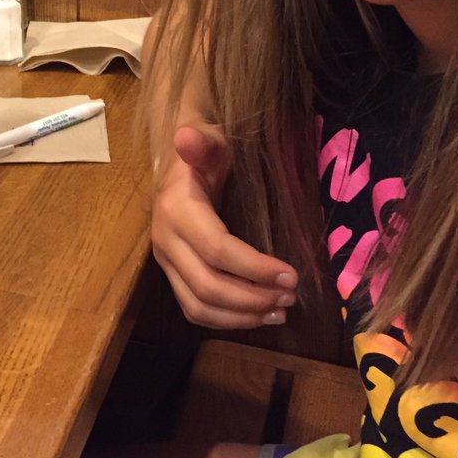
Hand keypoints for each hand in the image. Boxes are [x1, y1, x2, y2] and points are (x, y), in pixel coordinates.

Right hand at [151, 125, 297, 327]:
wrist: (178, 166)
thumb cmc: (204, 154)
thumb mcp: (209, 142)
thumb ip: (202, 141)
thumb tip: (184, 137)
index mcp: (176, 210)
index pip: (216, 249)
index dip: (254, 267)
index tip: (292, 275)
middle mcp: (165, 240)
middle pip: (207, 285)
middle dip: (252, 297)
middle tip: (290, 296)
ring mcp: (165, 261)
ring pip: (198, 305)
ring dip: (241, 316)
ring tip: (280, 311)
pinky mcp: (172, 275)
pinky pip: (194, 309)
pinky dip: (227, 320)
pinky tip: (258, 316)